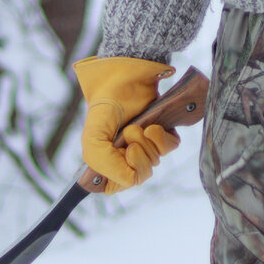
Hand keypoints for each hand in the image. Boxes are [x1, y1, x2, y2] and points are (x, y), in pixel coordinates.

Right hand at [73, 57, 180, 192]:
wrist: (125, 78)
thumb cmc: (106, 106)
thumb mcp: (93, 139)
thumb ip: (104, 165)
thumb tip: (131, 179)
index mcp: (107, 160)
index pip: (117, 185)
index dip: (122, 174)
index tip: (122, 156)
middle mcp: (127, 155)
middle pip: (140, 174)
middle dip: (137, 154)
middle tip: (129, 133)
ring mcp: (146, 144)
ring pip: (155, 161)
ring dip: (147, 144)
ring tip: (138, 126)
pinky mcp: (163, 133)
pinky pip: (170, 147)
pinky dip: (162, 138)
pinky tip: (152, 126)